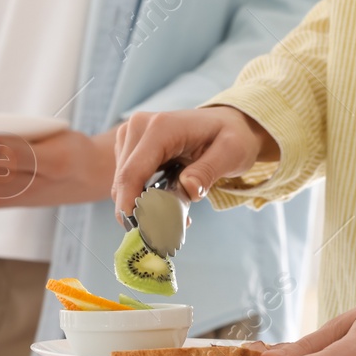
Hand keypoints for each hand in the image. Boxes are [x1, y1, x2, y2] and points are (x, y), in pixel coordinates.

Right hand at [111, 106, 278, 214]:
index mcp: (160, 127)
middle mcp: (138, 127)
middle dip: (141, 210)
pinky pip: (128, 179)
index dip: (130, 205)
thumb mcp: (231, 153)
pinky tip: (167, 199)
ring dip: (143, 204)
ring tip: (176, 211)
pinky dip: (143, 196)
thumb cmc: (232, 136)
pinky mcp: (129, 145)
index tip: (137, 231)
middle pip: (124, 181)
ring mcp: (130, 135)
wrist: (227, 123)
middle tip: (171, 227)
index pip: (132, 172)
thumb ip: (208, 171)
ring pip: (123, 183)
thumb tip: (188, 189)